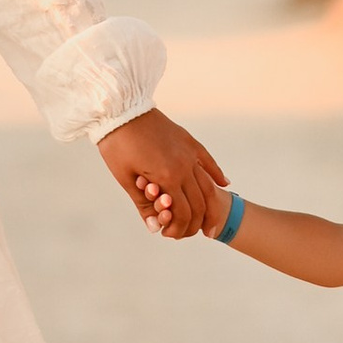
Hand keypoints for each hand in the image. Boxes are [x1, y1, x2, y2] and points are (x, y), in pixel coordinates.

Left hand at [96, 106, 224, 239]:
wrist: (120, 108)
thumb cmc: (118, 145)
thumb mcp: (125, 178)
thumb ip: (143, 205)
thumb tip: (155, 228)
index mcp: (167, 176)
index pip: (183, 212)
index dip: (178, 227)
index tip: (169, 234)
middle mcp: (184, 165)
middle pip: (200, 203)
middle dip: (194, 222)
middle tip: (187, 232)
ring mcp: (189, 152)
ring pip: (209, 185)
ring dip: (211, 206)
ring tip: (211, 220)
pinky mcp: (189, 141)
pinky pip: (208, 161)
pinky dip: (217, 175)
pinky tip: (224, 185)